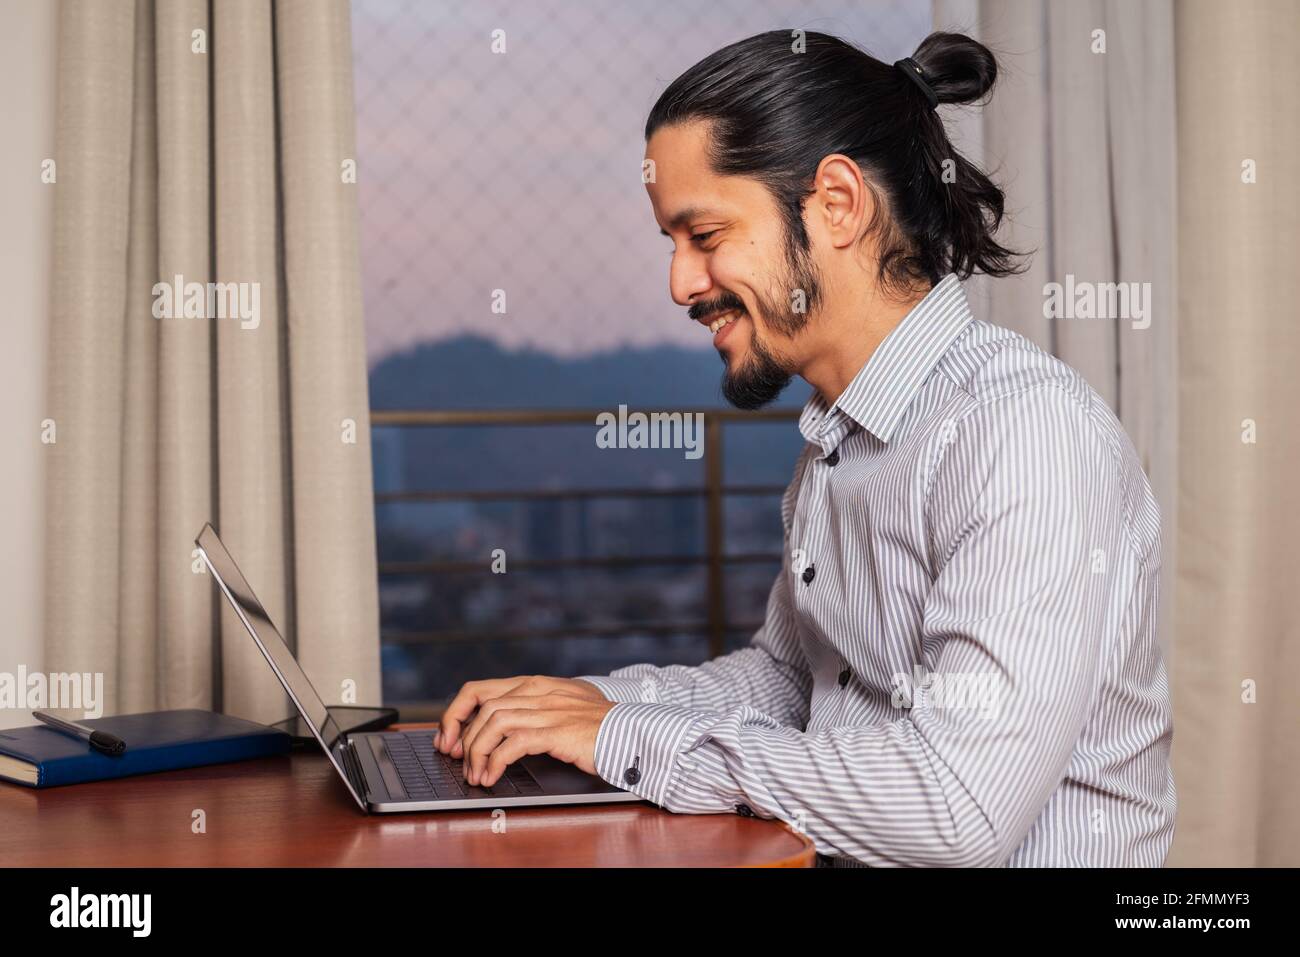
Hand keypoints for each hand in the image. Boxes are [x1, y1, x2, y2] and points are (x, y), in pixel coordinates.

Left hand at [436, 675, 608, 764]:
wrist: (631, 731)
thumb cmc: (597, 725)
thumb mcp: (559, 706)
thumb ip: (530, 709)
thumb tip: (493, 729)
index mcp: (533, 684)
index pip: (477, 689)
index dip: (454, 714)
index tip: (447, 739)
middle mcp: (536, 691)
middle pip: (481, 708)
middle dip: (461, 738)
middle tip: (459, 763)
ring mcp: (547, 709)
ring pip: (493, 723)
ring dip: (477, 753)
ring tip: (477, 776)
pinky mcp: (556, 731)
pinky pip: (513, 744)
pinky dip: (495, 762)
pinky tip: (493, 777)